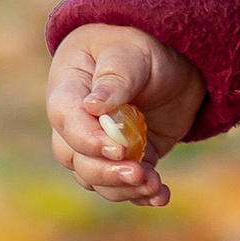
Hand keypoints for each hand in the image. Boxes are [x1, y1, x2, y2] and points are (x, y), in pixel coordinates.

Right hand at [47, 23, 204, 208]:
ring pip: (96, 177)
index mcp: (70, 87)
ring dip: (123, 187)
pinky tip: (160, 196)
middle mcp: (79, 121)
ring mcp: (101, 143)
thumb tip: (93, 106)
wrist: (174, 56)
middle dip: (106, 171)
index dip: (86, 138)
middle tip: (139, 172)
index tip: (117, 149)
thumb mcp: (131, 52)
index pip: (65, 118)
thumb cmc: (141, 44)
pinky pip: (124, 185)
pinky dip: (141, 194)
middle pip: (76, 157)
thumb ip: (115, 77)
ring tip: (155, 186)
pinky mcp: (127, 158)